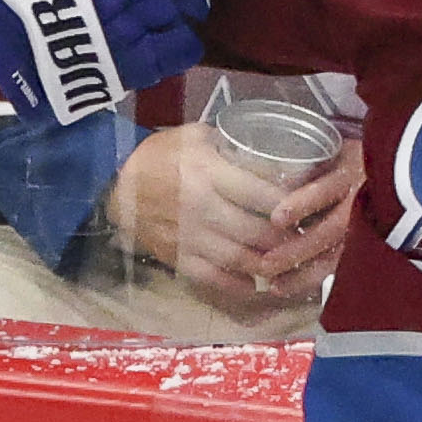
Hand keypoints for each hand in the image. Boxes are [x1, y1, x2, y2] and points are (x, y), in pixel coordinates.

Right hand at [114, 117, 354, 312]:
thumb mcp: (195, 135)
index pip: (263, 195)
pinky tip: (256, 283)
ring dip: (269, 264)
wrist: (115, 184)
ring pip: (241, 259)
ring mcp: (190, 238)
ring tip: (286, 260)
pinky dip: (239, 286)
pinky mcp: (178, 259)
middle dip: (286, 238)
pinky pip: (215, 280)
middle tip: (304, 237)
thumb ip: (231, 145)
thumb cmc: (160, 154)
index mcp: (209, 174)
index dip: (291, 204)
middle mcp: (202, 209)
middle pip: (258, 232)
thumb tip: (272, 154)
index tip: (307, 206)